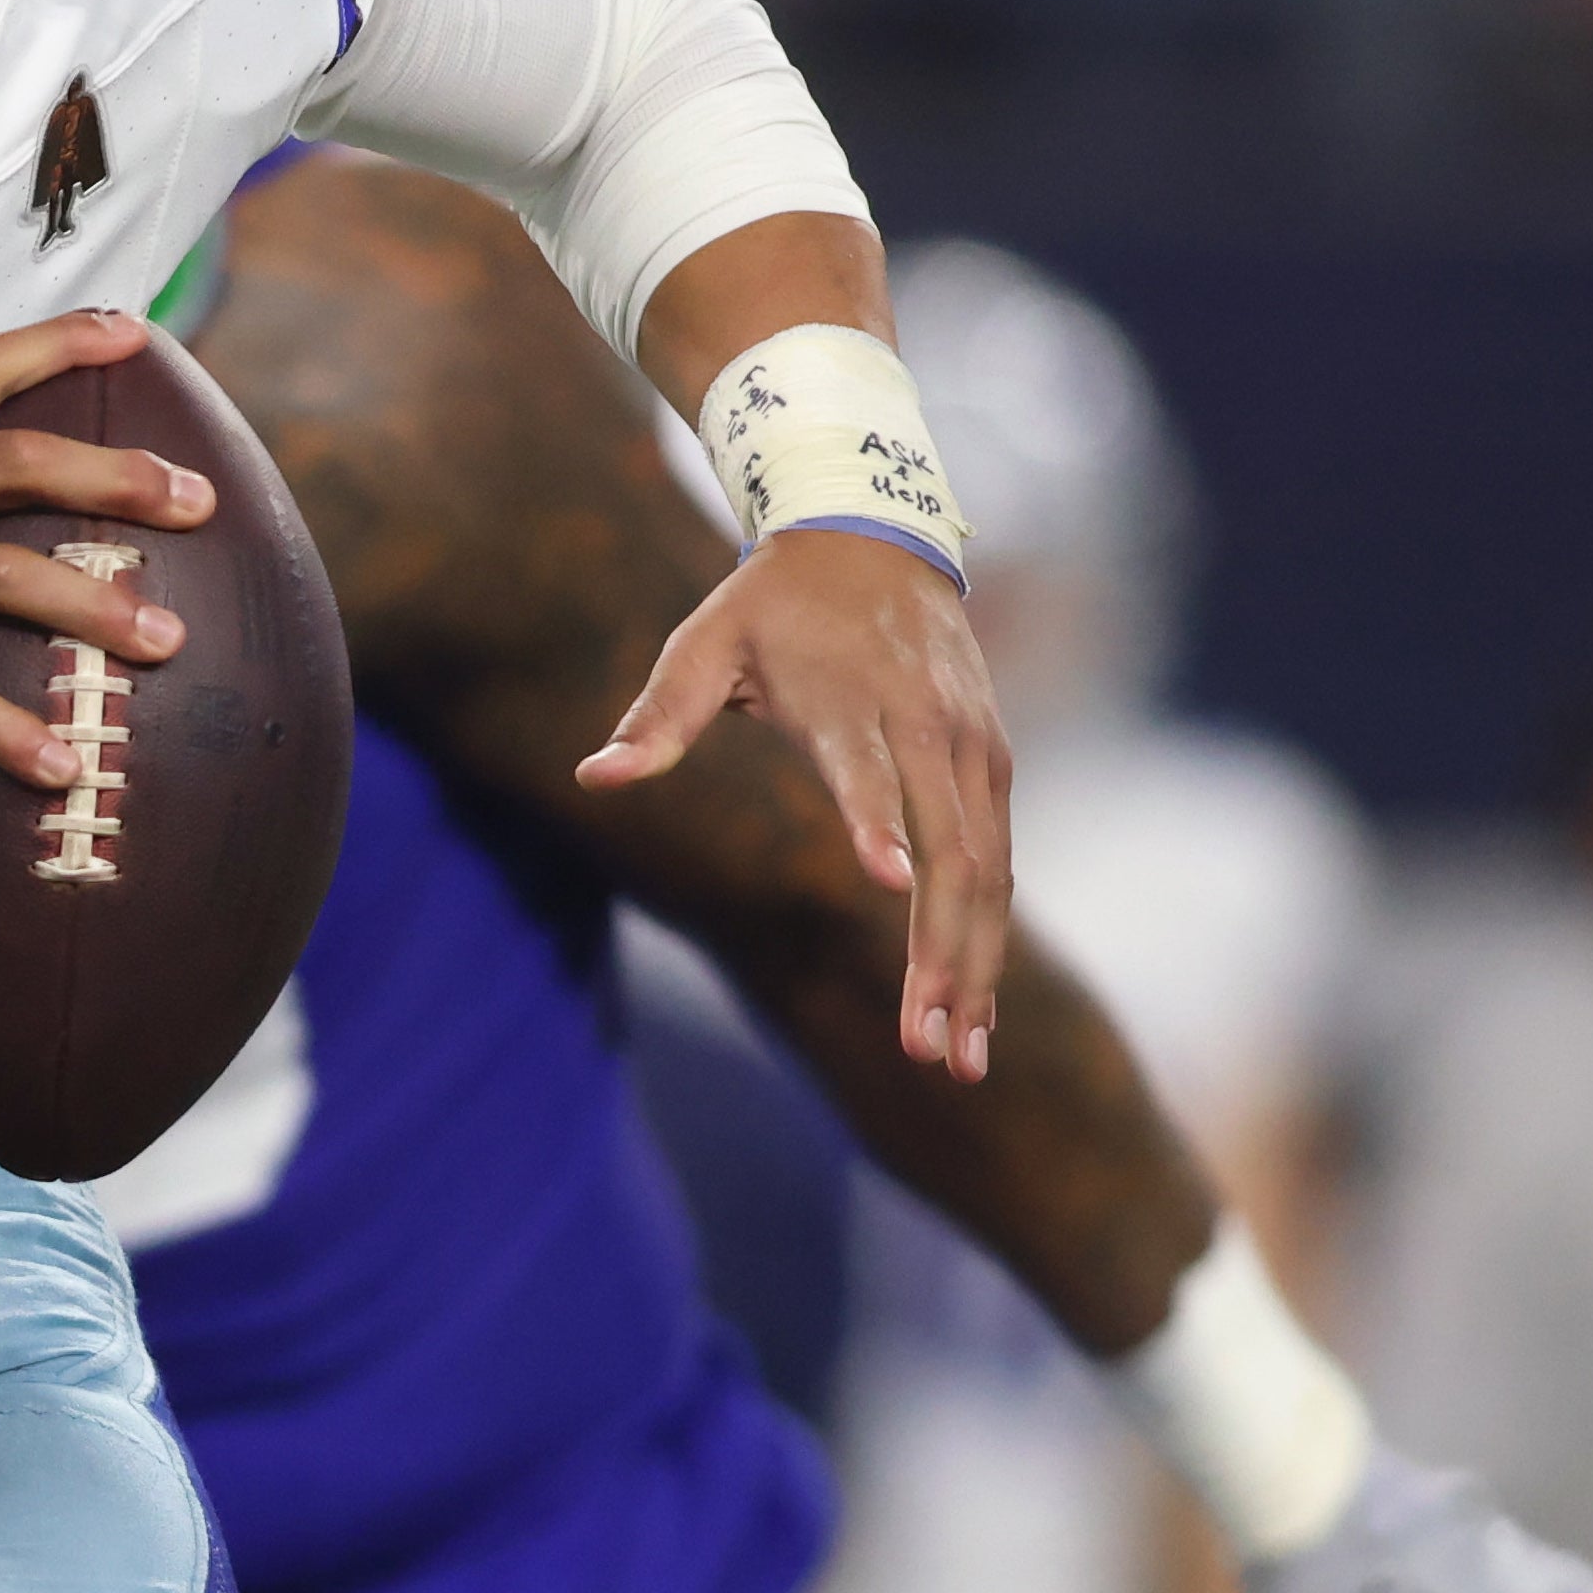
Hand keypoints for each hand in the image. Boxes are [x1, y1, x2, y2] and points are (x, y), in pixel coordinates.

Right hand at [0, 308, 215, 788]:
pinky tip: (63, 765)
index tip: (137, 335)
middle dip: (118, 477)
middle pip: (15, 462)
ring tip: (169, 641)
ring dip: (95, 609)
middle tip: (200, 502)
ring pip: (2, 575)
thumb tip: (17, 478)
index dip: (60, 344)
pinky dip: (11, 732)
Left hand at [578, 523, 1011, 1076]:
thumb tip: (592, 776)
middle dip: (940, 954)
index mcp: (850, 700)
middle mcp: (926, 727)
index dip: (877, 822)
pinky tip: (976, 1006)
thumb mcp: (703, 643)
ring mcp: (971, 748)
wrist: (876, 533)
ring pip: (987, 872)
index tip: (888, 885)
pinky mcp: (994, 762)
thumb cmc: (774, 604)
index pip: (868, 770)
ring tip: (960, 1059)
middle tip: (926, 1048)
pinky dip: (989, 935)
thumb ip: (657, 717)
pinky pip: (1000, 861)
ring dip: (976, 966)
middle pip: (949, 852)